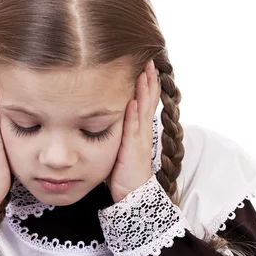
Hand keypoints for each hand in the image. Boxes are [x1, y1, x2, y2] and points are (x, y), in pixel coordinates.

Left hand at [106, 60, 159, 202]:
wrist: (133, 195)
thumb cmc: (124, 173)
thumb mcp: (121, 147)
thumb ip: (118, 132)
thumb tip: (107, 119)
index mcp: (140, 130)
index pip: (145, 102)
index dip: (147, 84)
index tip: (146, 66)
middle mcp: (143, 132)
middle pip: (148, 101)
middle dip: (149, 80)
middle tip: (149, 60)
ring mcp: (140, 140)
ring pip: (144, 110)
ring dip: (144, 91)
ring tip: (145, 72)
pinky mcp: (133, 150)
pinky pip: (133, 130)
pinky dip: (134, 115)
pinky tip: (133, 101)